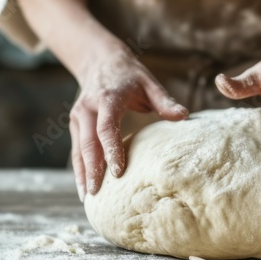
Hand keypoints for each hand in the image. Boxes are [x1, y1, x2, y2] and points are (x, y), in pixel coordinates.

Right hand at [71, 46, 188, 198]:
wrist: (100, 61)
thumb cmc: (129, 76)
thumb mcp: (149, 82)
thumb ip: (164, 100)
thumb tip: (184, 116)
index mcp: (107, 98)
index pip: (106, 128)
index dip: (111, 150)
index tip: (117, 172)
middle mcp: (88, 108)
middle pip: (88, 143)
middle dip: (92, 169)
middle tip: (97, 193)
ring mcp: (78, 117)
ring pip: (79, 149)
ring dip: (82, 173)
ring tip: (87, 198)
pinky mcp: (76, 125)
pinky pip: (76, 150)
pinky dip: (79, 169)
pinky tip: (83, 188)